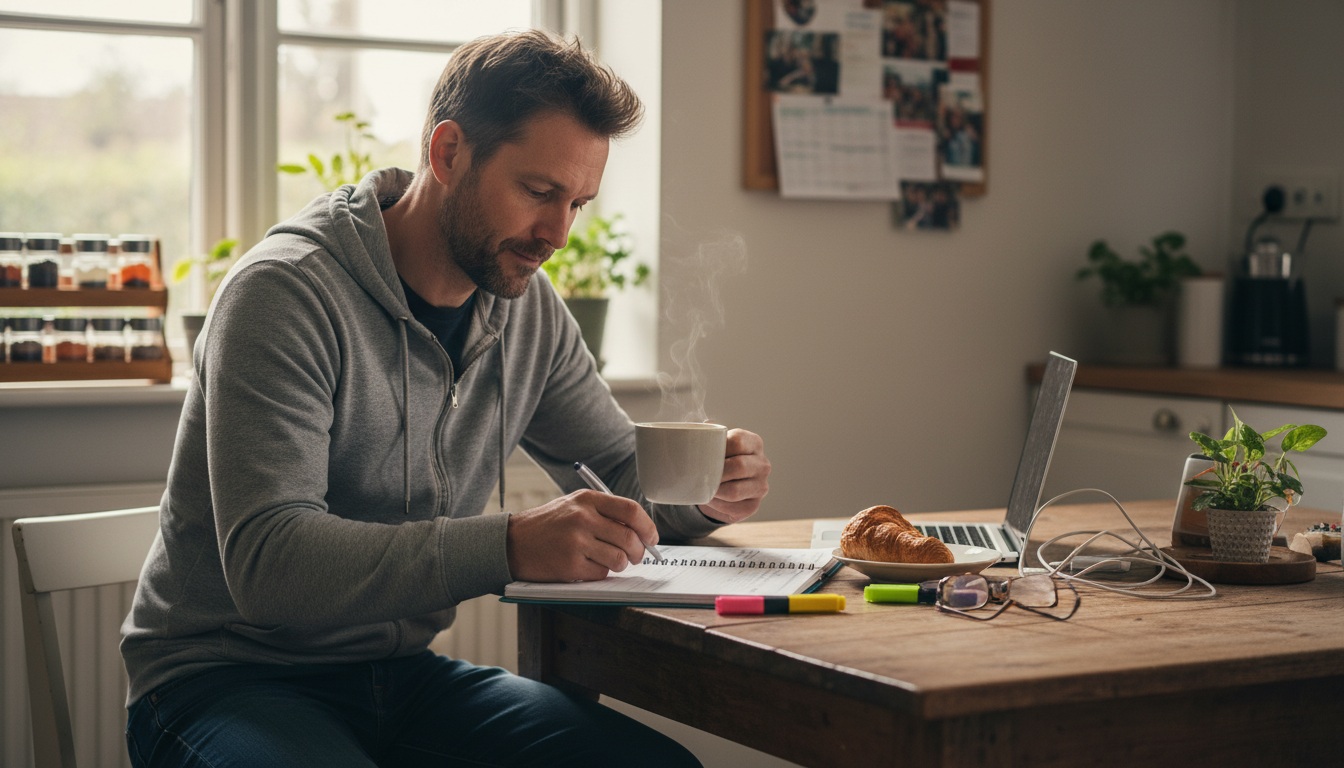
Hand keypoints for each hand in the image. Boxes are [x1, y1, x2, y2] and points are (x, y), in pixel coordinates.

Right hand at [507, 490, 658, 581]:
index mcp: (587, 500)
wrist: (512, 542)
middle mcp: (583, 518)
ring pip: (619, 559)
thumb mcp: (574, 505)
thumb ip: (605, 512)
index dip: (648, 527)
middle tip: (636, 556)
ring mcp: (576, 542)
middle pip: (629, 538)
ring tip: (610, 562)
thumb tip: (642, 531)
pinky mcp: (569, 566)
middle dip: (639, 552)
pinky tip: (587, 566)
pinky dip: (600, 573)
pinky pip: (601, 573)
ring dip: (620, 565)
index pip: (631, 510)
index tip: (652, 538)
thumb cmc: (548, 525)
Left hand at [700, 428, 770, 523]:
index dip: (718, 448)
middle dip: (715, 472)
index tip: (703, 453)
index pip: (737, 441)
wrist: (724, 485)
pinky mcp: (753, 505)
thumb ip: (708, 432)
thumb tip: (700, 426)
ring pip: (734, 491)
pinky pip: (732, 506)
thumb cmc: (718, 459)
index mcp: (754, 443)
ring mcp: (761, 486)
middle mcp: (762, 464)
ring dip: (714, 490)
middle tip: (700, 473)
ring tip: (703, 487)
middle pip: (738, 466)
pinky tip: (710, 498)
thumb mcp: (715, 442)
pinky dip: (716, 504)